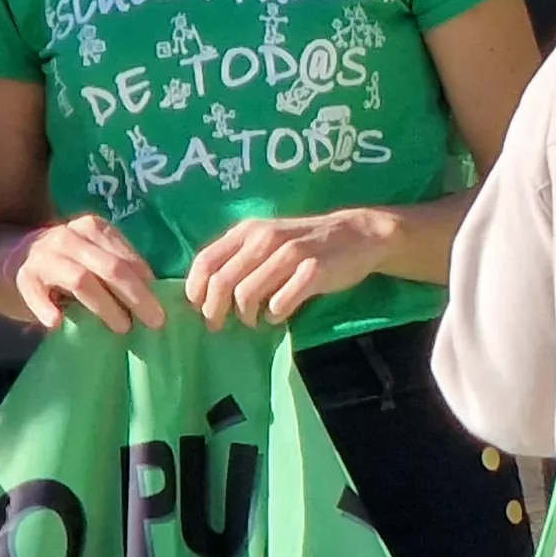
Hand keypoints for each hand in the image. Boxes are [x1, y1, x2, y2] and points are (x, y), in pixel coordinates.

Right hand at [0, 213, 162, 333]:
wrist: (11, 254)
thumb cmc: (69, 263)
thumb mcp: (95, 257)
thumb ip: (120, 269)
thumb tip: (160, 297)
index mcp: (93, 228)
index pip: (127, 258)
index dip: (148, 284)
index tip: (165, 307)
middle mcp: (70, 236)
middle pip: (111, 268)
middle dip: (137, 297)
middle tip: (155, 322)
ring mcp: (45, 255)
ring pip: (82, 280)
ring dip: (105, 306)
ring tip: (122, 327)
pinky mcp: (23, 276)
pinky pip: (37, 293)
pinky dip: (47, 308)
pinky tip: (58, 323)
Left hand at [186, 209, 399, 328]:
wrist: (358, 235)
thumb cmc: (305, 244)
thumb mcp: (267, 241)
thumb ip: (238, 259)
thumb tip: (206, 294)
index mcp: (248, 231)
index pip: (205, 262)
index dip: (196, 291)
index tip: (200, 309)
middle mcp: (265, 238)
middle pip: (222, 283)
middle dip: (215, 311)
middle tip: (220, 325)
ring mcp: (290, 253)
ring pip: (247, 294)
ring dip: (246, 316)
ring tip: (255, 320)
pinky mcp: (314, 271)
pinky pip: (280, 302)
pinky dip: (275, 314)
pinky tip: (279, 314)